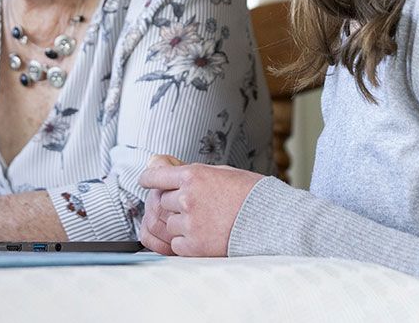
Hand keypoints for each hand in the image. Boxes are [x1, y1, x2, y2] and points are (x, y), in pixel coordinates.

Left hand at [139, 158, 263, 256]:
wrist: (271, 220)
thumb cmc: (251, 194)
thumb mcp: (221, 172)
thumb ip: (194, 173)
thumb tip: (170, 170)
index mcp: (193, 175)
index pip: (156, 175)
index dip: (149, 178)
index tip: (147, 180)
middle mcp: (187, 198)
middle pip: (161, 201)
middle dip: (170, 203)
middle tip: (188, 205)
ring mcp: (189, 224)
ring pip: (166, 223)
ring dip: (177, 223)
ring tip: (199, 222)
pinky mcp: (194, 247)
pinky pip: (174, 244)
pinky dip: (182, 242)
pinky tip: (200, 236)